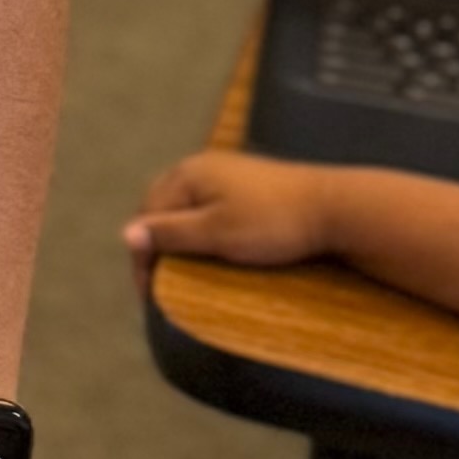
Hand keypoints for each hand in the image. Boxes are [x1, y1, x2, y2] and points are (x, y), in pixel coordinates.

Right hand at [124, 143, 339, 279]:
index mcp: (187, 175)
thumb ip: (171, 233)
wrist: (333, 207)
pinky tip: (210, 243)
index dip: (142, 254)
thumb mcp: (216, 233)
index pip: (147, 214)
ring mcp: (224, 171)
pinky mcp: (246, 181)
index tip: (148, 293)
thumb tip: (125, 233)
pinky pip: (206, 203)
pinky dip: (198, 226)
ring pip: (185, 205)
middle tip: (159, 281)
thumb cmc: (271, 223)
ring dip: (176, 234)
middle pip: (161, 205)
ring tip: (180, 266)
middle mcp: (200, 166)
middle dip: (155, 241)